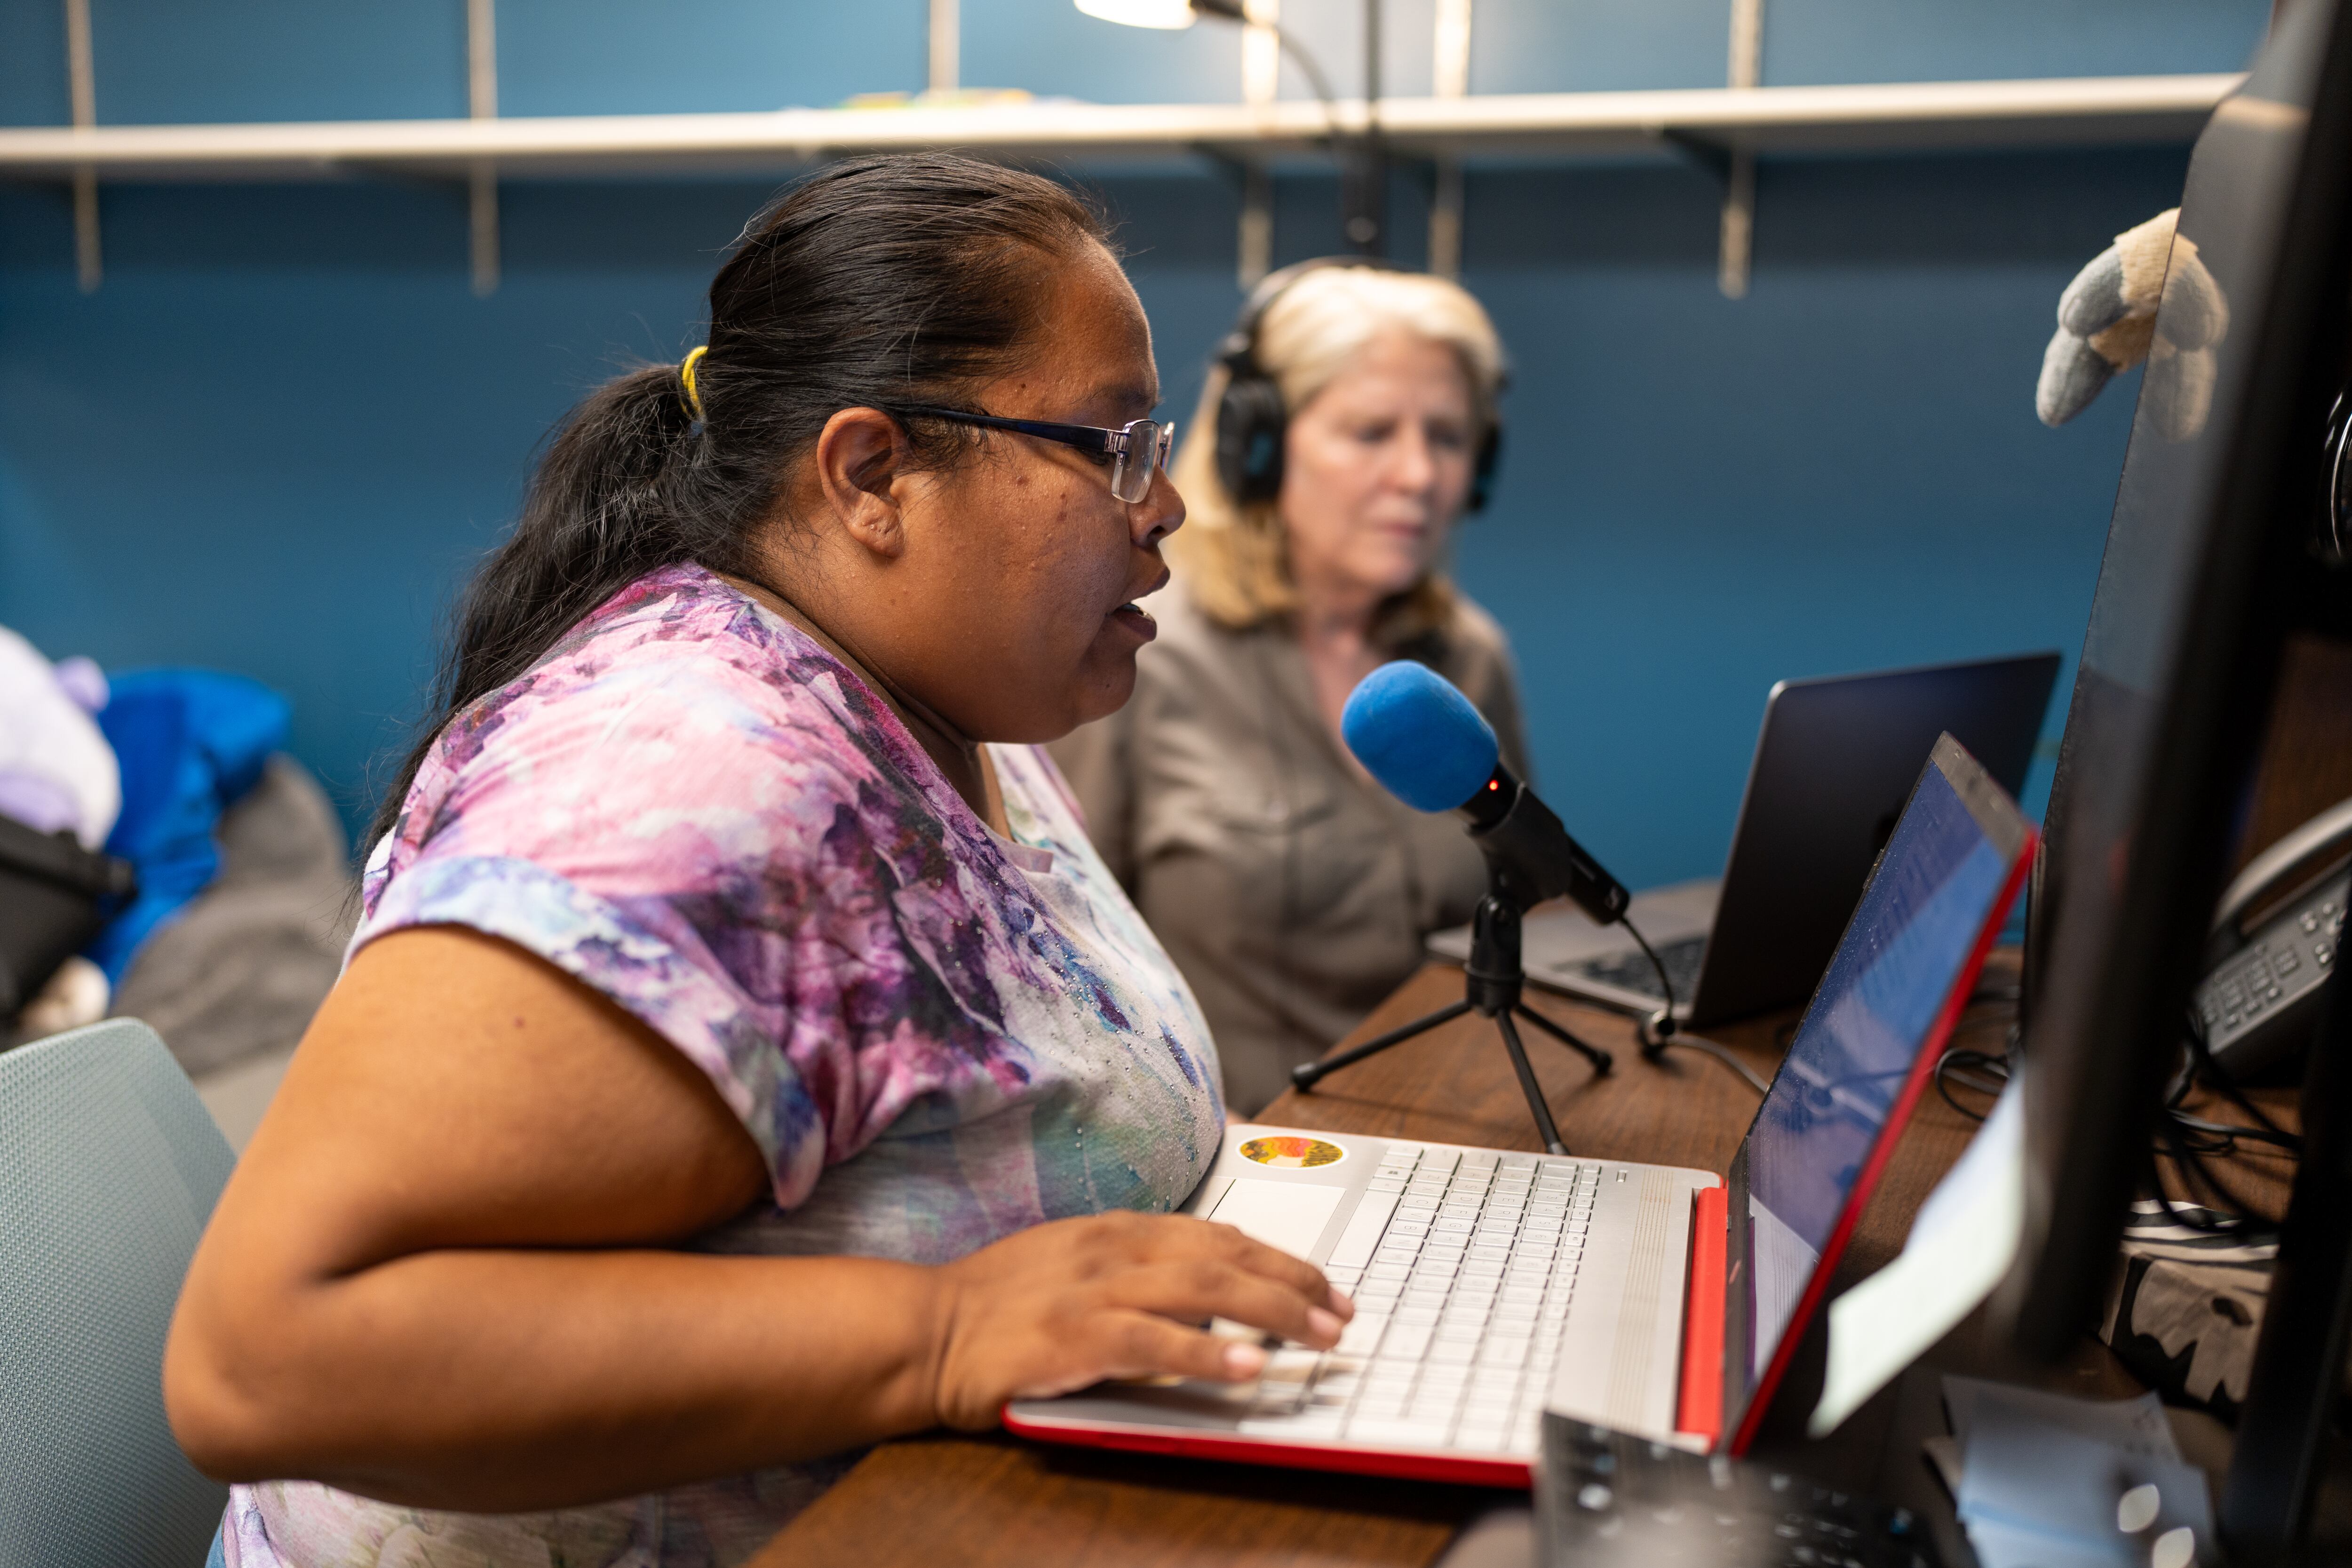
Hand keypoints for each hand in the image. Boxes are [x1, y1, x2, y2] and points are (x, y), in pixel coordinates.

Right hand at [922, 1211, 1353, 1428]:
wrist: (922, 1330)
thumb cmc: (995, 1305)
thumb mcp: (1073, 1266)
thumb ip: (1135, 1271)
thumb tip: (1205, 1290)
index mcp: (1116, 1230)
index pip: (1218, 1233)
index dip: (1279, 1257)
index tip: (1324, 1284)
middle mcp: (1113, 1250)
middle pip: (1225, 1256)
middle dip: (1293, 1283)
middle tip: (1341, 1313)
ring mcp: (1093, 1292)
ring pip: (1203, 1289)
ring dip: (1271, 1311)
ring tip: (1318, 1335)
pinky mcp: (1073, 1338)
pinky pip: (1154, 1342)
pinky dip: (1206, 1353)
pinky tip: (1247, 1367)